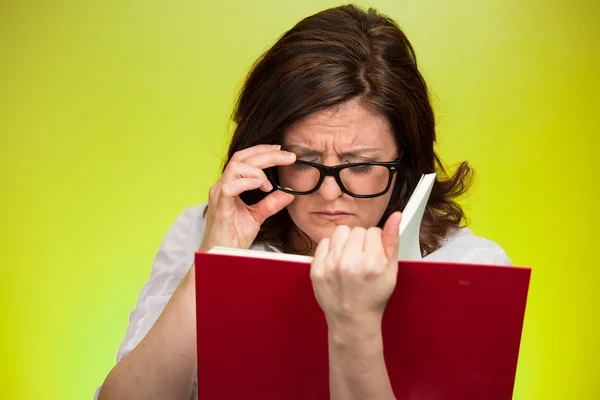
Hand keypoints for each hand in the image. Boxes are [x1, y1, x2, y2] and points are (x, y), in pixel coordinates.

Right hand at [199, 144, 295, 251]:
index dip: (262, 151)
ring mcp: (219, 195)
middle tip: (288, 156)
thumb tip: (289, 193)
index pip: (244, 159)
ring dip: (257, 170)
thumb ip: (271, 203)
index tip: (281, 150)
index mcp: (229, 185)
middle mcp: (222, 186)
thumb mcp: (257, 216)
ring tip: (269, 184)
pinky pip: (230, 187)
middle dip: (267, 154)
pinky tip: (261, 186)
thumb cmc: (233, 236)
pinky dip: (247, 183)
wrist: (220, 255)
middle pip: (242, 158)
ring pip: (236, 168)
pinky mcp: (220, 207)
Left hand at [309, 212, 401, 330]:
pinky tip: (338, 262)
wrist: (352, 320)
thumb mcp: (391, 271)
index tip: (374, 256)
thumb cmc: (373, 297)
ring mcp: (330, 266)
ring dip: (346, 241)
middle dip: (361, 241)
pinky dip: (331, 249)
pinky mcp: (316, 268)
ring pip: (340, 232)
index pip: (374, 231)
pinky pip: (324, 242)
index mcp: (371, 263)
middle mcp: (349, 263)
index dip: (376, 243)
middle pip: (357, 230)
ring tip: (349, 257)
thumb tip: (395, 216)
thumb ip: (393, 241)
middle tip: (362, 259)